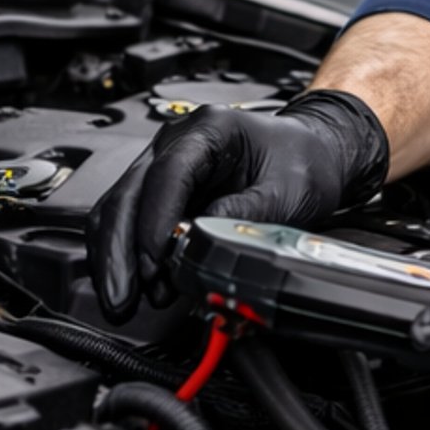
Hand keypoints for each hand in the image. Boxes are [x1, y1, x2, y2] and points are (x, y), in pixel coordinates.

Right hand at [89, 90, 388, 321]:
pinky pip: (130, 221)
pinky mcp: (163, 191)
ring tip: (126, 301)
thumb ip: (246, 213)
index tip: (154, 262)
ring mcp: (164, 164)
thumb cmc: (303, 160)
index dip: (154, 220)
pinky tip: (135, 286)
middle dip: (121, 251)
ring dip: (117, 258)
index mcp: (210, 129)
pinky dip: (127, 255)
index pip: (168, 173)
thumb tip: (205, 242)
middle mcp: (177, 141)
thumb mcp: (289, 189)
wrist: (312, 153)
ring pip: (119, 210)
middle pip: (129, 194)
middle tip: (124, 297)